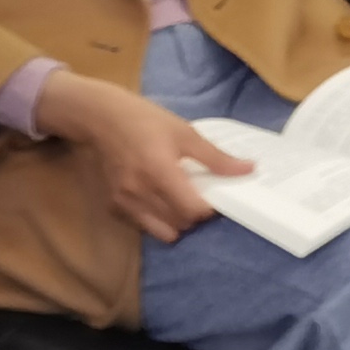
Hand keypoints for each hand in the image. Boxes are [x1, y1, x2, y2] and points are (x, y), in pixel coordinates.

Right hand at [34, 71, 245, 243]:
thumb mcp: (184, 133)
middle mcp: (140, 192)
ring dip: (176, 222)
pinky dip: (155, 220)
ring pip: (161, 231)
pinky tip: (158, 200)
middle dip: (194, 216)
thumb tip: (249, 169)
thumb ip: (216, 157)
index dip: (208, 209)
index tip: (212, 196)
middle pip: (180, 224)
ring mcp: (124, 201)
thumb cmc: (145, 121)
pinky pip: (142, 225)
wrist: (100, 118)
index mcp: (160, 172)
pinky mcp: (113, 205)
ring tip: (178, 201)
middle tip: (197, 197)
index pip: (192, 211)